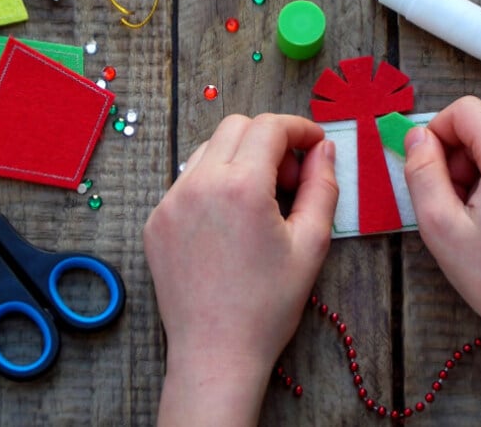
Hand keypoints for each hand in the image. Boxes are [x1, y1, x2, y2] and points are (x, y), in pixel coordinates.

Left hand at [144, 113, 337, 425]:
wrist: (216, 353)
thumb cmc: (268, 305)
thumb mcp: (311, 244)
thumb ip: (322, 187)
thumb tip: (324, 149)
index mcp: (240, 186)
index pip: (270, 127)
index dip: (299, 128)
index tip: (316, 144)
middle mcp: (199, 184)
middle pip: (236, 127)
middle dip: (269, 140)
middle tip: (291, 178)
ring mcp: (170, 201)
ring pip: (208, 150)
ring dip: (239, 159)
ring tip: (260, 201)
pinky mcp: (156, 220)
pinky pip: (187, 181)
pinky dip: (213, 184)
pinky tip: (230, 222)